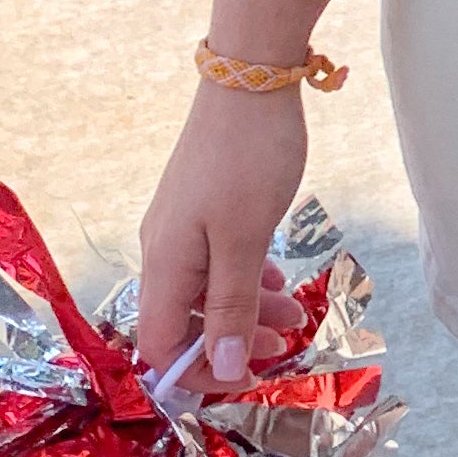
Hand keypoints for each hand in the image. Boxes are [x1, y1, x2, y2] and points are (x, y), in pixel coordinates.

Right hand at [136, 78, 311, 387]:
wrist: (250, 78)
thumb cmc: (248, 159)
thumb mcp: (245, 240)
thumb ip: (232, 307)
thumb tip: (223, 369)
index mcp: (164, 263)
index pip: (161, 345)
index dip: (199, 372)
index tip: (246, 378)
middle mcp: (165, 249)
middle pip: (186, 321)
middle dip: (234, 342)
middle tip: (284, 345)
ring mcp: (184, 227)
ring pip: (209, 291)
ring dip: (249, 310)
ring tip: (296, 315)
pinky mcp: (205, 207)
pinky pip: (220, 262)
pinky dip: (248, 278)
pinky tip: (276, 275)